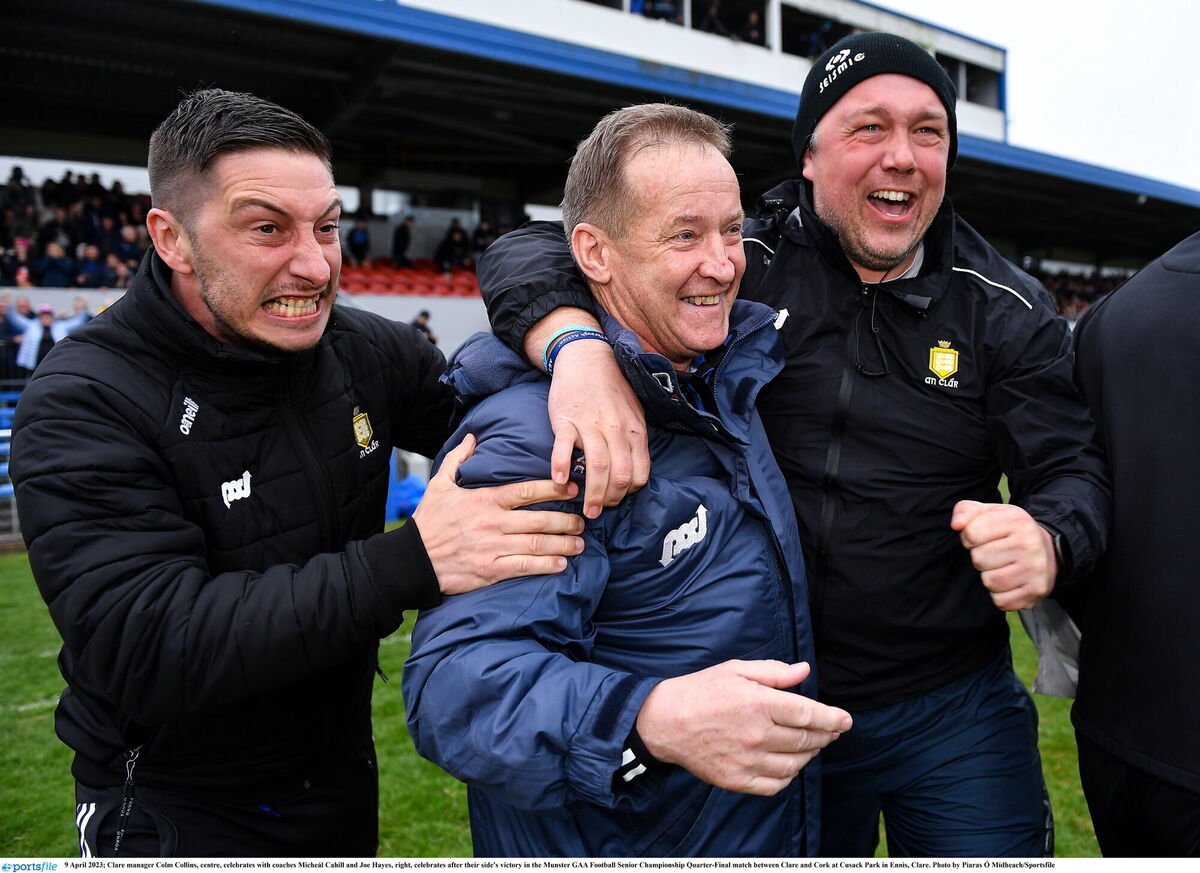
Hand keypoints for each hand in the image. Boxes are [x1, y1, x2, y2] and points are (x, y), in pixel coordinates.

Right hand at [412, 434, 585, 595]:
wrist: (412, 560)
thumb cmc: (428, 522)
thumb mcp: (439, 485)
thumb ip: (457, 459)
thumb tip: (472, 437)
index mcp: (485, 500)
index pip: (526, 491)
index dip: (553, 489)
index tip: (572, 488)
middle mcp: (493, 523)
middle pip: (539, 520)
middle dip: (566, 520)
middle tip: (583, 520)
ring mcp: (493, 547)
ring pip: (537, 544)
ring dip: (563, 543)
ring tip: (580, 542)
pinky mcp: (490, 570)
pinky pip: (525, 567)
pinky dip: (546, 565)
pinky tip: (562, 564)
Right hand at [547, 339, 649, 518]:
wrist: (587, 358)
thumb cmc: (611, 390)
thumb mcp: (634, 413)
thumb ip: (635, 441)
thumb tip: (635, 474)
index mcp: (635, 430)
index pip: (639, 472)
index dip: (629, 493)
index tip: (617, 500)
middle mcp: (616, 429)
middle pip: (619, 475)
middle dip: (610, 500)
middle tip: (599, 511)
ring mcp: (591, 424)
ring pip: (597, 466)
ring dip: (591, 494)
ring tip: (584, 510)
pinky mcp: (566, 419)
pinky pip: (564, 447)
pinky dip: (562, 466)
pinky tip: (560, 482)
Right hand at [636, 660, 851, 796]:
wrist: (664, 721)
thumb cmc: (700, 691)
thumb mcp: (736, 670)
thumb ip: (773, 672)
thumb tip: (804, 671)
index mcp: (759, 704)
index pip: (808, 715)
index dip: (832, 718)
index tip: (846, 720)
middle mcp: (757, 735)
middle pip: (805, 740)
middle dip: (825, 735)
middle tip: (832, 731)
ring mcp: (747, 761)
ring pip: (794, 764)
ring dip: (809, 755)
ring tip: (813, 745)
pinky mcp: (736, 780)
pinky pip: (775, 785)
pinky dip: (789, 777)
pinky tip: (790, 765)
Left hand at [951, 500, 1056, 610]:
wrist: (1048, 550)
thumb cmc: (1010, 531)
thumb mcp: (990, 512)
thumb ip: (966, 510)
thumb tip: (956, 525)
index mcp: (1017, 521)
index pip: (971, 533)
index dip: (970, 537)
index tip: (981, 537)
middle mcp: (1030, 544)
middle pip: (979, 559)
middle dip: (979, 558)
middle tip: (993, 554)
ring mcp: (1035, 569)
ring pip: (989, 582)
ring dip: (989, 576)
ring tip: (1001, 567)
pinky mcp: (1037, 590)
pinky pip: (1001, 601)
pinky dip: (999, 595)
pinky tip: (1009, 582)